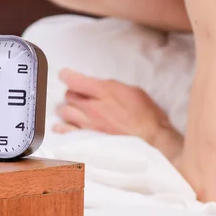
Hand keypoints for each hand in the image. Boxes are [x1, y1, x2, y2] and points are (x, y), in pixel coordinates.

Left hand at [54, 69, 174, 143]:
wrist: (152, 141)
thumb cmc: (147, 115)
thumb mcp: (133, 91)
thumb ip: (112, 87)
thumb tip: (100, 86)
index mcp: (105, 92)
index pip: (75, 80)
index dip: (67, 75)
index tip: (66, 75)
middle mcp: (93, 107)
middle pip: (69, 95)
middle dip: (73, 93)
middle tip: (81, 96)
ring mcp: (89, 125)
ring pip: (64, 111)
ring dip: (68, 109)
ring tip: (75, 111)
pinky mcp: (88, 140)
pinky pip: (66, 132)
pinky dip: (63, 127)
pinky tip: (65, 126)